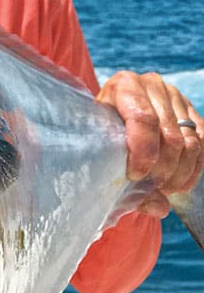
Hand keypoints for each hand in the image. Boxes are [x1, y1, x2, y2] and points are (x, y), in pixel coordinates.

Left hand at [97, 71, 202, 216]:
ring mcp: (175, 96)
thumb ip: (121, 175)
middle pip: (169, 134)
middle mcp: (152, 85)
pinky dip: (193, 169)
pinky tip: (179, 184)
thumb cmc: (98, 134)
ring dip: (179, 173)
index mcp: (124, 85)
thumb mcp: (99, 146)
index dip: (143, 152)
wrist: (109, 119)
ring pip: (190, 142)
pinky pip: (203, 144)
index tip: (135, 175)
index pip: (143, 118)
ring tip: (163, 188)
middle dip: (162, 169)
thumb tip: (158, 207)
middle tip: (151, 188)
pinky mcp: (192, 111)